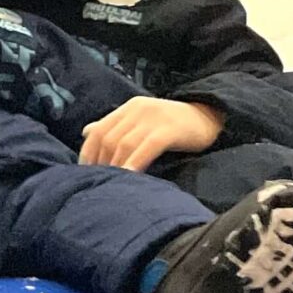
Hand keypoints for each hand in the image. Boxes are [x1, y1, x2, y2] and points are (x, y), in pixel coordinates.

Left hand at [78, 97, 224, 169]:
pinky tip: (130, 176)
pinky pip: (147, 147)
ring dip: (115, 165)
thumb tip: (86, 132)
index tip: (85, 174)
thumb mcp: (141, 121)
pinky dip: (135, 162)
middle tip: (98, 183)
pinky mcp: (169, 129)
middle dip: (100, 163)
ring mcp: (153, 118)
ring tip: (110, 184)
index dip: (88, 153)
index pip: (98, 131)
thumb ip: (115, 126)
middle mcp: (137, 110)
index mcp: (128, 108)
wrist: (208, 116)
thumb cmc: (172, 125)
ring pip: (124, 143)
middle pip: (108, 138)